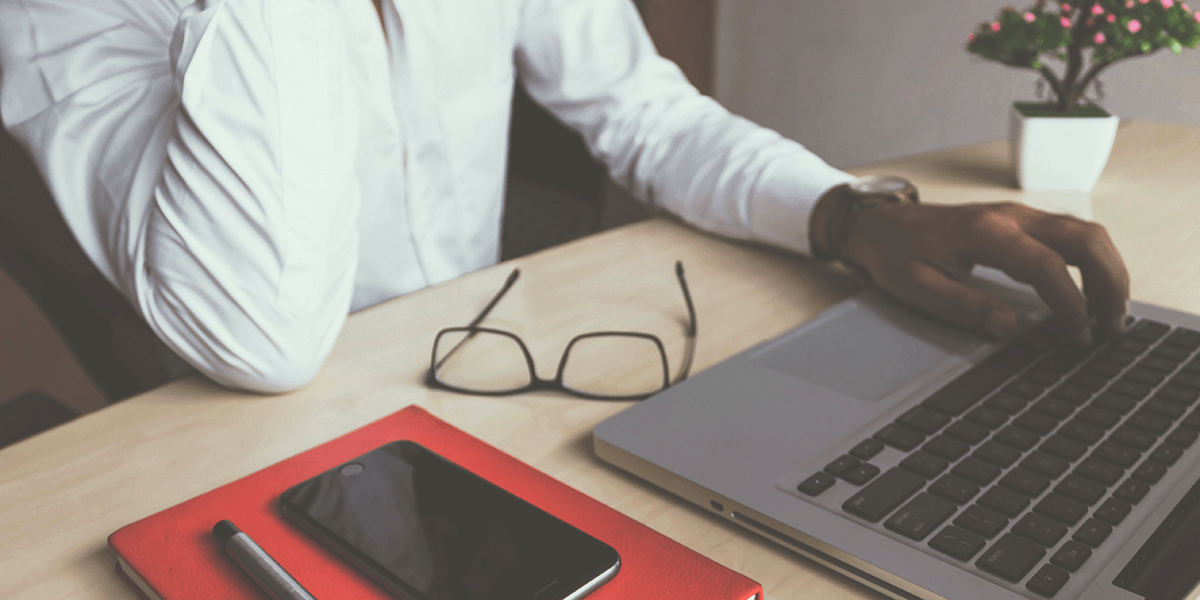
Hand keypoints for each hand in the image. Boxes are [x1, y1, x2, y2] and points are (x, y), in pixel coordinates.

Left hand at [841, 201, 1128, 344]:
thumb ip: (962, 307)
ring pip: (1084, 233)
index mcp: (985, 232)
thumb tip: (1006, 328)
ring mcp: (1018, 215)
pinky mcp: (1020, 222)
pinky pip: (1070, 236)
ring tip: (1111, 313)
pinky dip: (1092, 261)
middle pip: (1083, 238)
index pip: (1046, 265)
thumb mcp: (917, 287)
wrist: (881, 224)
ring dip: (1107, 269)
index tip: (1078, 335)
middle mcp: (1010, 216)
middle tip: (1113, 325)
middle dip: (1108, 281)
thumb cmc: (895, 252)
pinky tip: (1094, 291)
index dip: (1070, 302)